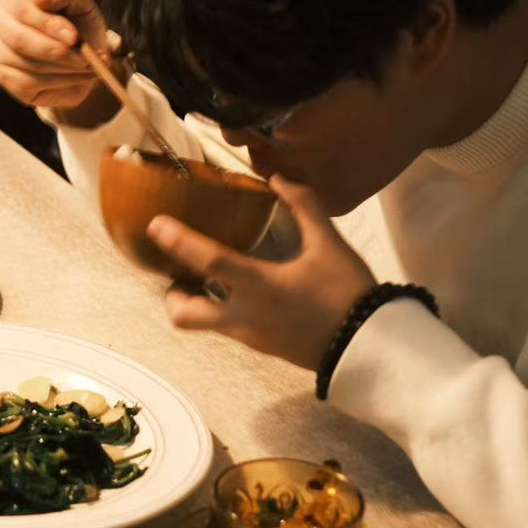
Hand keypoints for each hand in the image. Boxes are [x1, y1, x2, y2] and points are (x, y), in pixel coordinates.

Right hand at [0, 0, 113, 110]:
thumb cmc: (78, 23)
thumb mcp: (79, 2)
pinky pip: (27, 83)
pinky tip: (75, 77)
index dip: (49, 25)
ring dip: (63, 69)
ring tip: (89, 67)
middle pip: (18, 39)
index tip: (74, 37)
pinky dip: (58, 82)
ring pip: (25, 64)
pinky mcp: (3, 77)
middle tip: (84, 59)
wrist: (84, 56)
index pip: (22, 9)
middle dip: (55, 51)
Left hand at [145, 175, 375, 370]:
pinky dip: (220, 309)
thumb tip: (279, 177)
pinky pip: (226, 328)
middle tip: (181, 270)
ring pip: (202, 324)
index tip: (156, 224)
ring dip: (195, 301)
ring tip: (207, 275)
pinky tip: (238, 290)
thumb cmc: (348, 293)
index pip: (208, 261)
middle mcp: (245, 316)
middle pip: (184, 315)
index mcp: (260, 286)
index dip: (178, 241)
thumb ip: (304, 206)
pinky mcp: (260, 347)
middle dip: (172, 293)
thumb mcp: (329, 244)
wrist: (371, 349)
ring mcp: (250, 336)